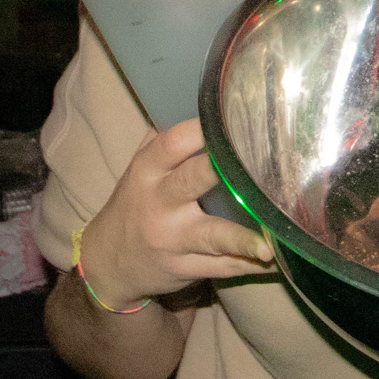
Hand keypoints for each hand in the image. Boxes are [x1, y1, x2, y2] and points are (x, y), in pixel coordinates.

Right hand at [76, 118, 272, 309]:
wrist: (108, 263)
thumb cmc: (134, 206)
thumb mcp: (138, 172)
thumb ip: (165, 144)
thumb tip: (204, 110)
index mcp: (147, 171)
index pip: (172, 144)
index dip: (200, 130)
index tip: (231, 118)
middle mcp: (158, 203)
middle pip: (192, 181)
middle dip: (219, 171)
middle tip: (253, 166)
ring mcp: (172, 239)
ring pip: (210, 237)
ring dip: (241, 240)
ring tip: (267, 246)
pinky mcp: (183, 268)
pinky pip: (218, 267)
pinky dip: (246, 264)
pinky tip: (270, 260)